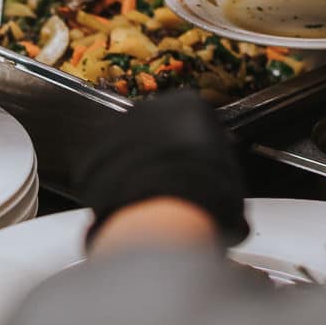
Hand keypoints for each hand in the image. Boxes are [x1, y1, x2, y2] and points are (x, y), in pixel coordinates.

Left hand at [72, 91, 249, 248]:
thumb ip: (223, 184)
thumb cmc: (206, 194)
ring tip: (147, 198)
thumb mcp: (231, 187)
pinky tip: (126, 204)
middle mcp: (148, 108)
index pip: (193, 119)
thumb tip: (234, 220)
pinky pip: (104, 169)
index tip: (198, 168)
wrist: (163, 213)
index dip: (195, 148)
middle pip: (156, 130)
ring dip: (135, 167)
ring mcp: (115, 130)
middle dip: (162, 153)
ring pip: (127, 148)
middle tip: (170, 184)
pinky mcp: (91, 156)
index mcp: (189, 104)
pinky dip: (112, 184)